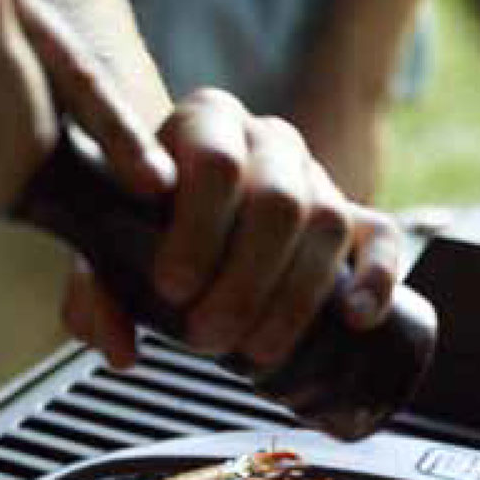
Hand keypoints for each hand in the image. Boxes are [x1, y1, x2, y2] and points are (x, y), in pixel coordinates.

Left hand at [62, 87, 400, 368]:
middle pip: (278, 202)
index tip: (171, 289)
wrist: (186, 210)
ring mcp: (317, 178)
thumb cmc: (143, 230)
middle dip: (242, 284)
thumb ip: (97, 293)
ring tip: (254, 353)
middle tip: (204, 339)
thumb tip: (121, 351)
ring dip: (293, 300)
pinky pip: (383, 238)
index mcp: (206, 125)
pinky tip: (354, 320)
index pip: (216, 165)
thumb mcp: (106, 250)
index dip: (197, 233)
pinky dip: (376, 279)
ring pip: (327, 225)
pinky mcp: (355, 219)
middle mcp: (269, 142)